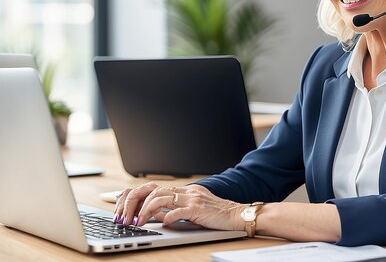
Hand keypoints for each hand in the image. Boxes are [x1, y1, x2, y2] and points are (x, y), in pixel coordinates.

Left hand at [114, 182, 244, 230]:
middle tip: (125, 217)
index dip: (137, 195)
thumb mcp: (193, 209)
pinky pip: (177, 211)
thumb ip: (175, 208)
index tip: (122, 205)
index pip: (155, 188)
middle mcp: (187, 191)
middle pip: (154, 190)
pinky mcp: (198, 209)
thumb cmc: (216, 215)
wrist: (237, 215)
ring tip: (137, 223)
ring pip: (161, 199)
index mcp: (185, 190)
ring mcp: (192, 198)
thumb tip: (155, 215)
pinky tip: (161, 223)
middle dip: (135, 203)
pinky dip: (166, 217)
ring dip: (145, 211)